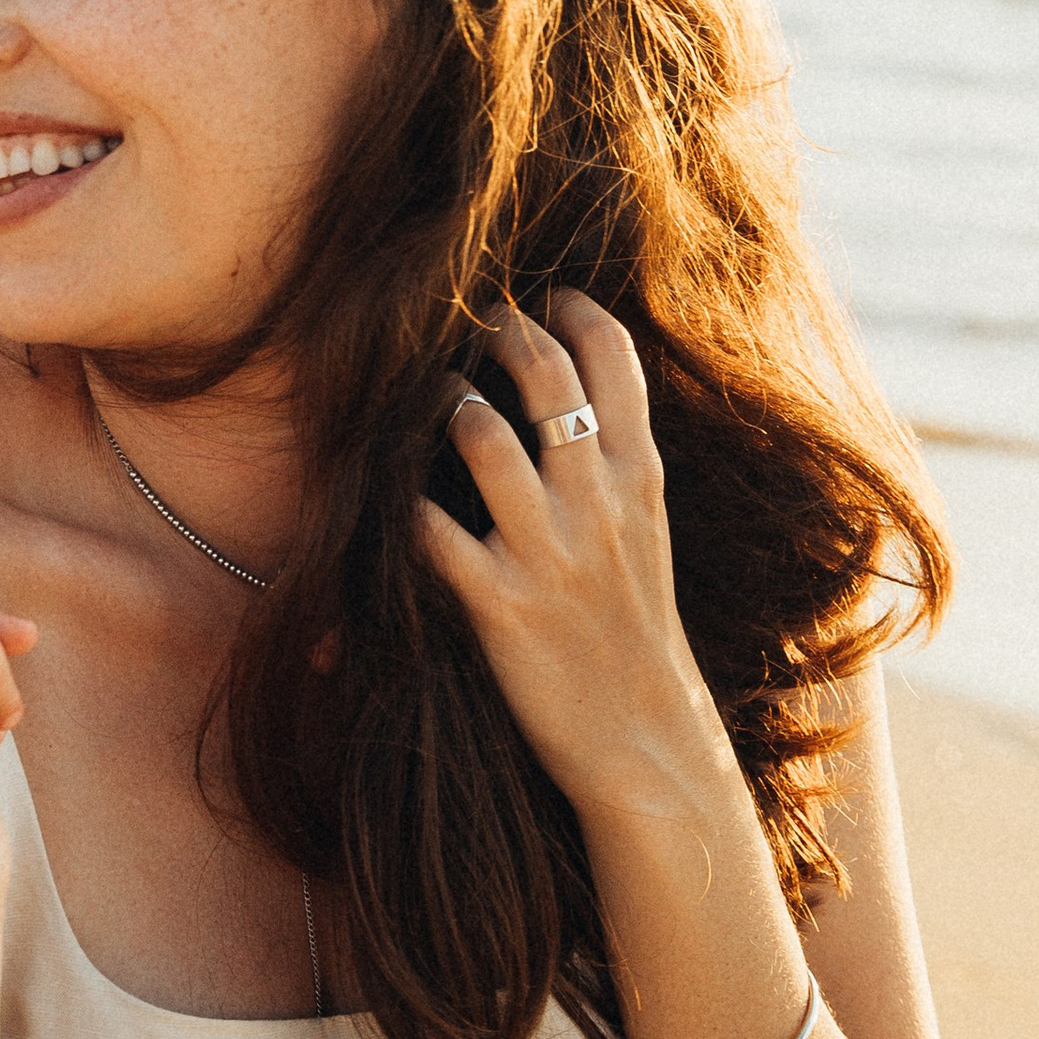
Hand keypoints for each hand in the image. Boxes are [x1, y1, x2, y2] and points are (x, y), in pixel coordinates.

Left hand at [420, 295, 742, 835]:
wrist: (646, 743)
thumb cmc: (635, 633)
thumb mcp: (650, 536)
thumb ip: (617, 466)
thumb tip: (575, 398)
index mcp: (642, 481)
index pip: (615, 362)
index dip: (575, 312)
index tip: (546, 295)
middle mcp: (599, 505)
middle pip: (545, 379)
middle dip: (501, 332)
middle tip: (472, 319)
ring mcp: (549, 554)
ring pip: (484, 440)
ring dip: (445, 405)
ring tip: (433, 399)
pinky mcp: (499, 607)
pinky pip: (433, 534)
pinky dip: (402, 506)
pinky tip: (388, 494)